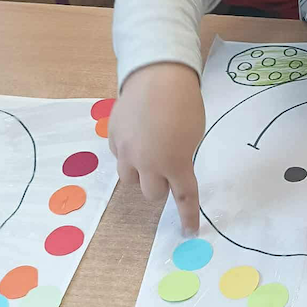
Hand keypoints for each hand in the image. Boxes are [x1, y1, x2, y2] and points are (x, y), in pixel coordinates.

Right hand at [108, 63, 204, 232]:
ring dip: (140, 172)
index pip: (183, 198)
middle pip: (151, 193)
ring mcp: (126, 150)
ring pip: (129, 178)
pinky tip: (136, 134)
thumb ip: (182, 157)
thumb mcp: (193, 135)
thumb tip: (173, 168)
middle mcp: (147, 162)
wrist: (158, 75)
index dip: (188, 217)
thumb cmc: (186, 103)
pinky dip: (128, 152)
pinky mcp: (113, 136)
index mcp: (174, 163)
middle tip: (167, 168)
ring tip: (148, 152)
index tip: (190, 232)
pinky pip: (118, 155)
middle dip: (160, 185)